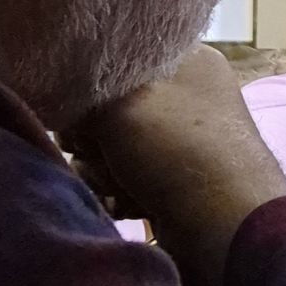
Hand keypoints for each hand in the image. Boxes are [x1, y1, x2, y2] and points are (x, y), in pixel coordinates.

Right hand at [74, 46, 285, 285]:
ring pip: (112, 146)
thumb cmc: (175, 149)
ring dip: (105, 170)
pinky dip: (121, 192)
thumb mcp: (118, 102)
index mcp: (188, 59)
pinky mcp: (174, 179)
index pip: (118, 56)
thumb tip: (60, 93)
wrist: (224, 228)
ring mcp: (181, 140)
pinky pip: (127, 176)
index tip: (85, 107)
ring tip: (121, 184)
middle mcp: (188, 96)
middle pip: (109, 106)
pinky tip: (128, 204)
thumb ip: (80, 89)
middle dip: (94, 137)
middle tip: (101, 151)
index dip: (93, 84)